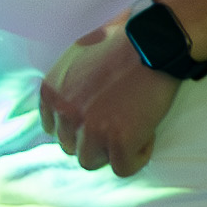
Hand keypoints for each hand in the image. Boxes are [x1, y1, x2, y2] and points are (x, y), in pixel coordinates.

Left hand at [39, 24, 184, 175]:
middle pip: (70, 146)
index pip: (54, 128)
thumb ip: (69, 82)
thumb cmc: (124, 39)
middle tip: (119, 124)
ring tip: (132, 132)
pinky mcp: (119, 139)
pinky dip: (135, 158)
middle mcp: (64, 113)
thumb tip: (76, 100)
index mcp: (51, 92)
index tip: (99, 119)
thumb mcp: (78, 55)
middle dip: (93, 139)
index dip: (78, 127)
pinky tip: (147, 137)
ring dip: (110, 151)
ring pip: (90, 161)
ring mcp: (90, 128)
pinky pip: (123, 167)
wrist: (155, 39)